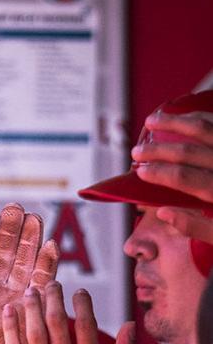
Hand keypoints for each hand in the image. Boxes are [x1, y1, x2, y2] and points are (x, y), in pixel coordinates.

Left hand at [0, 203, 57, 343]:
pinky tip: (51, 247)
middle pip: (3, 250)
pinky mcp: (31, 306)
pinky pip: (42, 282)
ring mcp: (13, 292)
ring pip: (24, 260)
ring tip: (35, 218)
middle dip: (9, 229)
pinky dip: (47, 265)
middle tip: (15, 208)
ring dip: (31, 240)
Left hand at [3, 283, 134, 343]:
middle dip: (52, 300)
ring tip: (27, 291)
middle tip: (47, 282)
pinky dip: (11, 332)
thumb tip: (131, 324)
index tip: (77, 290)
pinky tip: (8, 314)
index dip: (81, 305)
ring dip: (30, 310)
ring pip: (35, 337)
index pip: (86, 328)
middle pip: (57, 326)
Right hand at [132, 110, 212, 242]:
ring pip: (207, 127)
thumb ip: (197, 227)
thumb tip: (163, 212)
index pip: (184, 177)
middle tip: (138, 151)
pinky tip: (188, 116)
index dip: (159, 172)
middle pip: (190, 151)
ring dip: (177, 122)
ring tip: (154, 119)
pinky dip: (202, 116)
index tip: (140, 171)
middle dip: (159, 149)